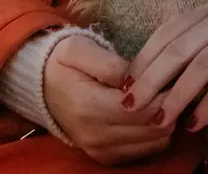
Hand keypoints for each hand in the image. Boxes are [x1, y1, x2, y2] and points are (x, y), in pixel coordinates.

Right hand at [44, 35, 173, 164]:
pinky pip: (148, 150)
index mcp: (89, 107)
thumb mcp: (79, 49)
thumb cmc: (62, 63)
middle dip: (167, 106)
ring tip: (154, 98)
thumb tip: (137, 82)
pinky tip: (143, 114)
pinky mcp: (106, 158)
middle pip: (157, 128)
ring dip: (163, 120)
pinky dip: (152, 133)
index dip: (165, 91)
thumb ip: (110, 64)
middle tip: (164, 84)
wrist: (40, 85)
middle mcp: (95, 135)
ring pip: (157, 141)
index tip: (166, 74)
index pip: (148, 110)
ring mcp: (100, 151)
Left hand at [123, 0, 207, 131]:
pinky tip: (194, 122)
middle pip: (178, 48)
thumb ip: (183, 58)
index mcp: (205, 10)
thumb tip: (138, 84)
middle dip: (151, 79)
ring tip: (160, 120)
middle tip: (132, 105)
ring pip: (201, 65)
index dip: (143, 60)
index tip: (126, 86)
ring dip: (177, 96)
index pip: (165, 33)